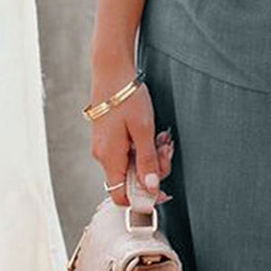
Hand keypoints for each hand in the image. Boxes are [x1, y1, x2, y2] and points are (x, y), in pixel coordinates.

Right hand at [88, 69, 172, 208]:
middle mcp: (104, 156)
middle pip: (131, 181)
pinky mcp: (110, 138)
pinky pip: (128, 153)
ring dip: (151, 157)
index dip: (142, 199)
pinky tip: (153, 135)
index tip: (163, 191)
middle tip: (166, 151)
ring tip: (162, 139)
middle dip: (154, 171)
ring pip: (132, 165)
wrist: (112, 71)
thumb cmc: (127, 97)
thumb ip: (147, 161)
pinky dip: (143, 147)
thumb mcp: (143, 130)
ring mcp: (106, 147)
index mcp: (110, 157)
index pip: (121, 196)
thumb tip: (151, 188)